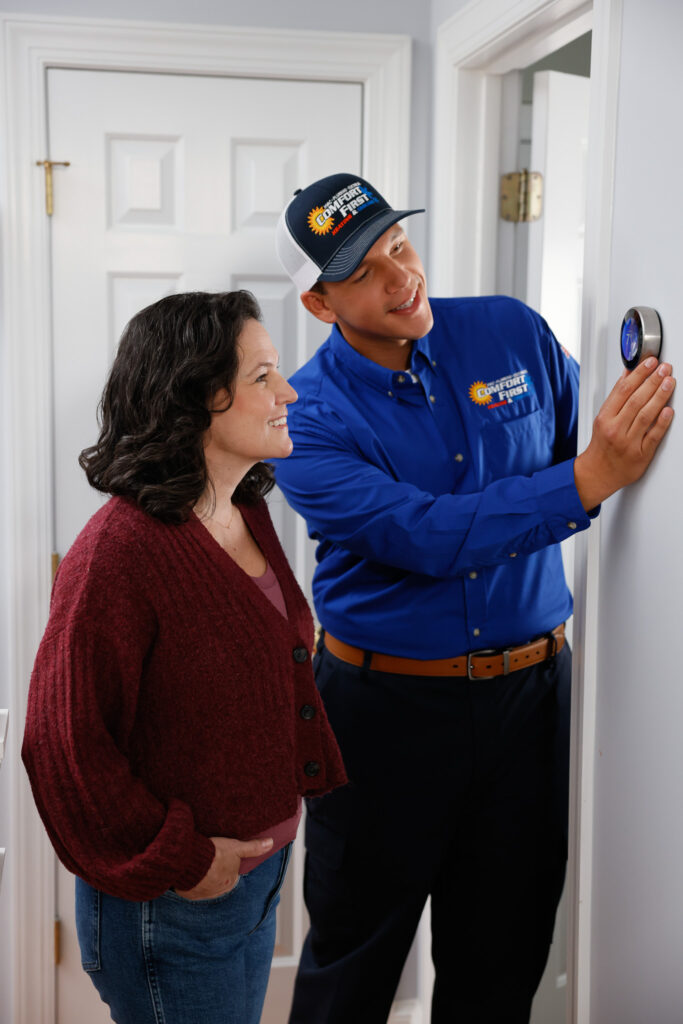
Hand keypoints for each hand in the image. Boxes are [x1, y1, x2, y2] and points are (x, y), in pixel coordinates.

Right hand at [175, 835, 272, 900]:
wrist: (190, 861)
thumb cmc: (214, 854)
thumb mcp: (236, 847)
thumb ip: (253, 847)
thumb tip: (270, 843)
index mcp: (230, 881)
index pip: (231, 873)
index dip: (226, 864)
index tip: (220, 857)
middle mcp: (218, 891)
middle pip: (218, 879)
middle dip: (214, 871)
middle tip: (209, 859)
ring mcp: (202, 894)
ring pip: (204, 885)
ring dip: (203, 877)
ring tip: (199, 864)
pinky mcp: (189, 894)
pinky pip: (191, 888)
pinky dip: (191, 882)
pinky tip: (190, 872)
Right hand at [574, 357, 674, 509]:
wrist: (598, 473)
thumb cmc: (602, 445)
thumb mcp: (603, 418)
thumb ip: (617, 397)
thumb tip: (628, 374)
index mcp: (605, 418)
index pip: (623, 391)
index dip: (638, 374)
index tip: (650, 362)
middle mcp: (615, 429)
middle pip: (636, 400)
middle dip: (652, 381)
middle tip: (664, 369)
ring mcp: (628, 443)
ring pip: (646, 415)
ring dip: (660, 396)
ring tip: (669, 382)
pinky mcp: (641, 455)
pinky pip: (653, 437)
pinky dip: (661, 422)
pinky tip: (668, 411)